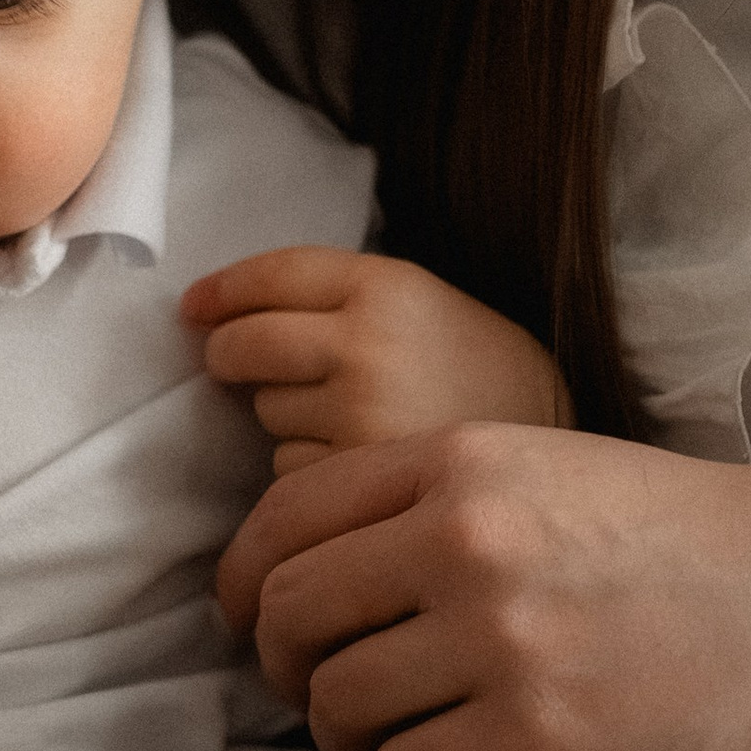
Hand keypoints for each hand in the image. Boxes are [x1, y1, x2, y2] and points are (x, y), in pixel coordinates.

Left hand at [184, 248, 569, 474]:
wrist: (556, 459)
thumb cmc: (478, 378)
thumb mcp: (422, 305)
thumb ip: (337, 300)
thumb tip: (217, 316)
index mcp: (388, 284)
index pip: (273, 273)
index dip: (222, 290)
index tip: (193, 308)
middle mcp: (368, 341)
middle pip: (245, 344)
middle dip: (229, 356)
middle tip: (236, 366)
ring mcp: (359, 411)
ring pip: (265, 411)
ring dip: (282, 418)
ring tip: (351, 421)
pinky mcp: (355, 477)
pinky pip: (288, 471)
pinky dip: (308, 470)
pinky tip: (360, 465)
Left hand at [218, 423, 750, 750]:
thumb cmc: (692, 534)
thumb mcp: (549, 467)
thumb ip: (439, 500)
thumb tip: (331, 567)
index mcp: (458, 461)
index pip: (284, 514)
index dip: (245, 580)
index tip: (250, 621)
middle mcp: (461, 539)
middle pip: (291, 612)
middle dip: (281, 667)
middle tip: (313, 695)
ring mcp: (499, 636)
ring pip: (337, 703)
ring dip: (340, 741)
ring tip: (376, 750)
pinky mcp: (541, 730)